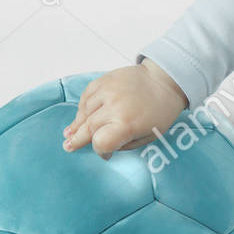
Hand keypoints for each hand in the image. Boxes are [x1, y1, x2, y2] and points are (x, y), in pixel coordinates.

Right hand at [62, 60, 188, 160]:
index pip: (101, 142)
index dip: (100, 151)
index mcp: (126, 124)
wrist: (164, 79)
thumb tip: (105, 147)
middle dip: (78, 139)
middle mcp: (113, 107)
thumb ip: (125, 143)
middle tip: (68, 146)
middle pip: (88, 128)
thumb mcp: (149, 135)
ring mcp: (107, 91)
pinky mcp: (104, 80)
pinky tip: (81, 114)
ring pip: (84, 111)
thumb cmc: (160, 111)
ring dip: (77, 123)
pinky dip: (82, 106)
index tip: (104, 153)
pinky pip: (86, 95)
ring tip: (70, 132)